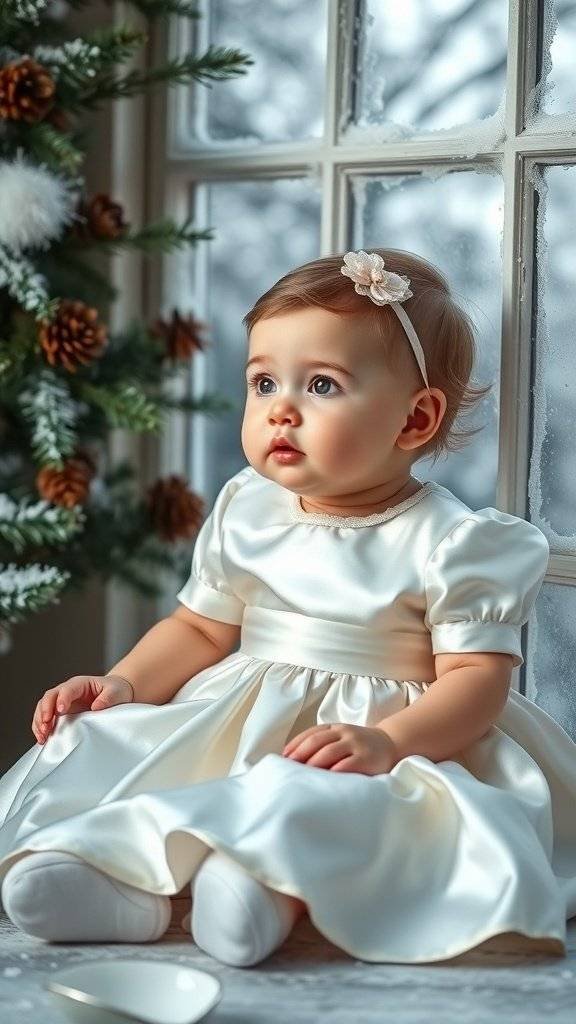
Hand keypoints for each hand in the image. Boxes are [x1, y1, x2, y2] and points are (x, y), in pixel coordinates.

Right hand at [32, 674, 133, 744]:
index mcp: (79, 684)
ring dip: (40, 721)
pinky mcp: (61, 715)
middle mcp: (67, 692)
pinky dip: (41, 728)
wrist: (115, 696)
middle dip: (45, 711)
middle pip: (49, 697)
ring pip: (43, 708)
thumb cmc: (115, 691)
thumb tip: (96, 708)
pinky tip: (42, 738)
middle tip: (46, 725)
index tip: (61, 711)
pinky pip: (46, 719)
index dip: (62, 699)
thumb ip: (107, 698)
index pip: (66, 689)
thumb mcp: (116, 692)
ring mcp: (62, 703)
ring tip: (42, 735)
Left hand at [282, 723, 397, 775]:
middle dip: (300, 753)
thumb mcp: (341, 738)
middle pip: (317, 741)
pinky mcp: (366, 758)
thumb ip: (324, 744)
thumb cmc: (359, 745)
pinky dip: (334, 771)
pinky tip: (325, 778)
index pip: (311, 733)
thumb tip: (295, 759)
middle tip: (288, 767)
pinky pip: (348, 764)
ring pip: (330, 751)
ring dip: (313, 763)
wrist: (390, 744)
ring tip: (302, 774)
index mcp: (335, 728)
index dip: (296, 744)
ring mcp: (355, 744)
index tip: (283, 757)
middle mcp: (344, 733)